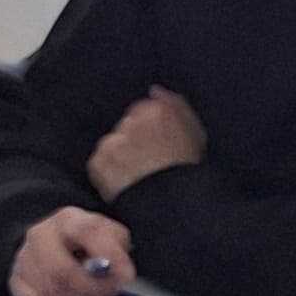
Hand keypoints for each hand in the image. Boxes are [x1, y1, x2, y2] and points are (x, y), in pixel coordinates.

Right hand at [10, 206, 136, 295]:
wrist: (50, 242)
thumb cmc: (84, 241)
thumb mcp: (108, 232)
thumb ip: (117, 247)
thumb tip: (119, 272)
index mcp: (68, 219)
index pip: (86, 232)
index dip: (109, 255)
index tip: (126, 275)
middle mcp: (40, 236)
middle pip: (62, 270)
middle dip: (92, 289)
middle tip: (109, 293)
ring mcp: (24, 259)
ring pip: (51, 290)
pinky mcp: (16, 281)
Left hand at [88, 86, 204, 200]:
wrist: (172, 205)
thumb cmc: (188, 173)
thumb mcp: (195, 135)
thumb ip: (177, 106)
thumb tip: (156, 90)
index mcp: (159, 112)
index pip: (145, 108)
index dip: (150, 129)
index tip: (156, 144)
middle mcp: (133, 122)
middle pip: (127, 124)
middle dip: (134, 139)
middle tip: (147, 161)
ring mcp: (114, 142)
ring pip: (113, 142)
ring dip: (120, 154)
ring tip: (137, 174)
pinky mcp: (100, 162)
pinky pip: (100, 161)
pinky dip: (109, 170)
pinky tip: (126, 182)